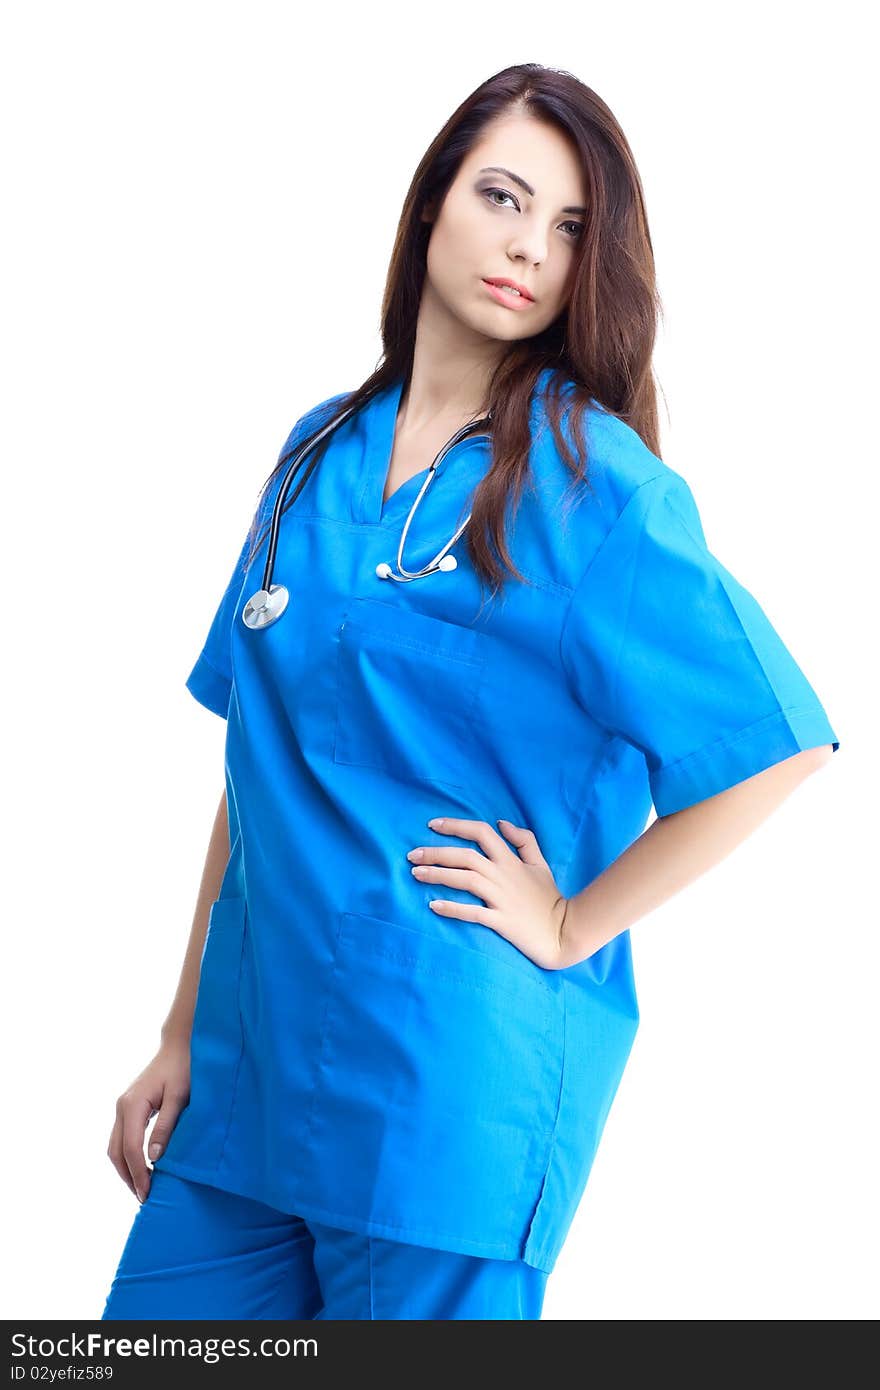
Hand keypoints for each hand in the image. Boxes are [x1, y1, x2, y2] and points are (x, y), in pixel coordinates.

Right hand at [107, 1039, 190, 1203]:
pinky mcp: (130, 1107)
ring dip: (126, 1169)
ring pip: (115, 1146)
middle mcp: (123, 1106)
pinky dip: (128, 1157)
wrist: (180, 1044)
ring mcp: (124, 1106)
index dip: (138, 1173)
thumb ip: (167, 1126)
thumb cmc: (185, 1067)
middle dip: (128, 1176)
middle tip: (144, 1198)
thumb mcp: (179, 1097)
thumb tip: (154, 1158)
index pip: (130, 1148)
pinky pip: (122, 1138)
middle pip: (116, 1151)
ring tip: (143, 1188)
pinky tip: (142, 1168)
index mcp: (133, 1104)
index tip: (148, 1193)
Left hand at [407, 816, 568, 970]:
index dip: (456, 825)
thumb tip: (502, 823)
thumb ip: (524, 841)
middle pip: (465, 856)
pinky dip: (452, 908)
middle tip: (412, 854)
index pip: (481, 833)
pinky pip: (473, 913)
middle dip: (436, 852)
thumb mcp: (541, 864)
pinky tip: (433, 905)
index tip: (432, 825)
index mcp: (511, 861)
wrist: (564, 932)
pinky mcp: (501, 921)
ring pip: (465, 880)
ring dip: (438, 875)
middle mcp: (503, 876)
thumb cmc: (549, 899)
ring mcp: (501, 898)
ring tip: (415, 873)